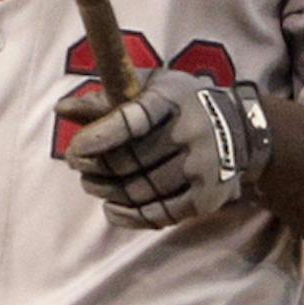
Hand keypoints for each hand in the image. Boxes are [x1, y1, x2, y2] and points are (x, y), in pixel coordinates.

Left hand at [56, 69, 271, 230]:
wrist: (242, 131)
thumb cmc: (184, 104)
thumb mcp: (152, 88)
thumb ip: (107, 97)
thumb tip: (62, 109)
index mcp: (175, 99)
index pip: (133, 119)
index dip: (100, 136)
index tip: (75, 149)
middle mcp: (193, 132)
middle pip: (132, 160)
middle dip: (97, 167)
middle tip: (78, 167)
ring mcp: (203, 168)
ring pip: (141, 189)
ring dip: (108, 191)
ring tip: (92, 185)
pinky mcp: (207, 197)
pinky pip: (159, 214)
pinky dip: (128, 216)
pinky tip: (111, 208)